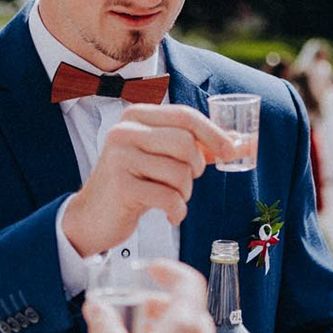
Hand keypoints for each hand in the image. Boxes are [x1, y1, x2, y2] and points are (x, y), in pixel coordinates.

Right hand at [63, 105, 235, 257]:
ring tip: (171, 198)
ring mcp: (120, 157)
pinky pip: (168, 196)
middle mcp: (125, 131)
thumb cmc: (133, 184)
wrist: (92, 216)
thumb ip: (196, 147)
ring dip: (184, 192)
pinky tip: (170, 214)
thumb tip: (240, 142)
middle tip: (186, 182)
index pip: (185, 116)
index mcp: (136, 117)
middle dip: (196, 168)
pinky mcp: (121, 186)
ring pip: (180, 172)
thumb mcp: (161, 158)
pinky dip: (177, 210)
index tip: (233, 150)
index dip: (214, 134)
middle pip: (186, 143)